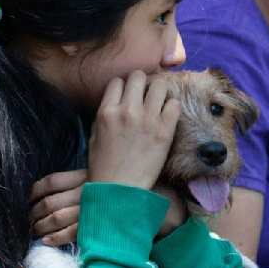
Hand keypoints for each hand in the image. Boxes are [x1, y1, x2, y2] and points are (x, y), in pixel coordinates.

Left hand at [28, 169, 187, 244]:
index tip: (30, 197)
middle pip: (50, 201)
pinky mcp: (97, 226)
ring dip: (40, 226)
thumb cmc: (133, 186)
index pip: (52, 181)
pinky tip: (46, 241)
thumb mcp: (111, 171)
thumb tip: (67, 186)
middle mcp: (86, 191)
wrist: (158, 201)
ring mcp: (91, 209)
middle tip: (29, 218)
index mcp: (87, 175)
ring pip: (55, 218)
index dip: (36, 191)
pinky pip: (70, 233)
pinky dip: (55, 238)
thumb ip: (90, 176)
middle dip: (34, 212)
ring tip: (35, 231)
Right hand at [89, 71, 180, 190]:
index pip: (117, 81)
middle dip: (142, 83)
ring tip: (158, 103)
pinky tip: (168, 116)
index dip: (124, 86)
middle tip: (145, 95)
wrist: (120, 191)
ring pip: (160, 84)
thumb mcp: (94, 137)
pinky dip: (172, 106)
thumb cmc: (104, 167)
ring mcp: (148, 119)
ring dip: (159, 91)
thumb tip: (116, 100)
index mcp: (106, 112)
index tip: (129, 95)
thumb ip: (105, 114)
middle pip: (139, 76)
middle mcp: (127, 111)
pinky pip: (175, 104)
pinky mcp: (165, 130)